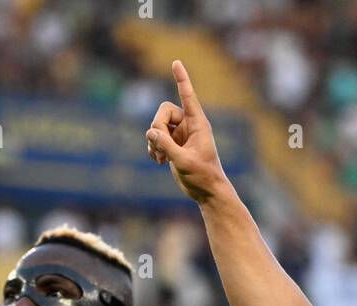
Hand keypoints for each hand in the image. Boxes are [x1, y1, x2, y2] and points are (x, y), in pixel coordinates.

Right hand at [147, 60, 227, 203]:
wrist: (206, 192)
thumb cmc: (202, 176)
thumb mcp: (183, 161)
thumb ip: (166, 146)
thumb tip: (150, 132)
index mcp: (198, 124)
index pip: (188, 96)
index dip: (182, 79)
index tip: (176, 62)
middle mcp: (189, 125)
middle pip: (164, 111)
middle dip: (157, 126)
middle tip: (160, 146)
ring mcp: (180, 134)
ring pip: (157, 125)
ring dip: (154, 140)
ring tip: (160, 158)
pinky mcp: (173, 144)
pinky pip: (156, 137)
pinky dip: (153, 147)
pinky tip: (158, 161)